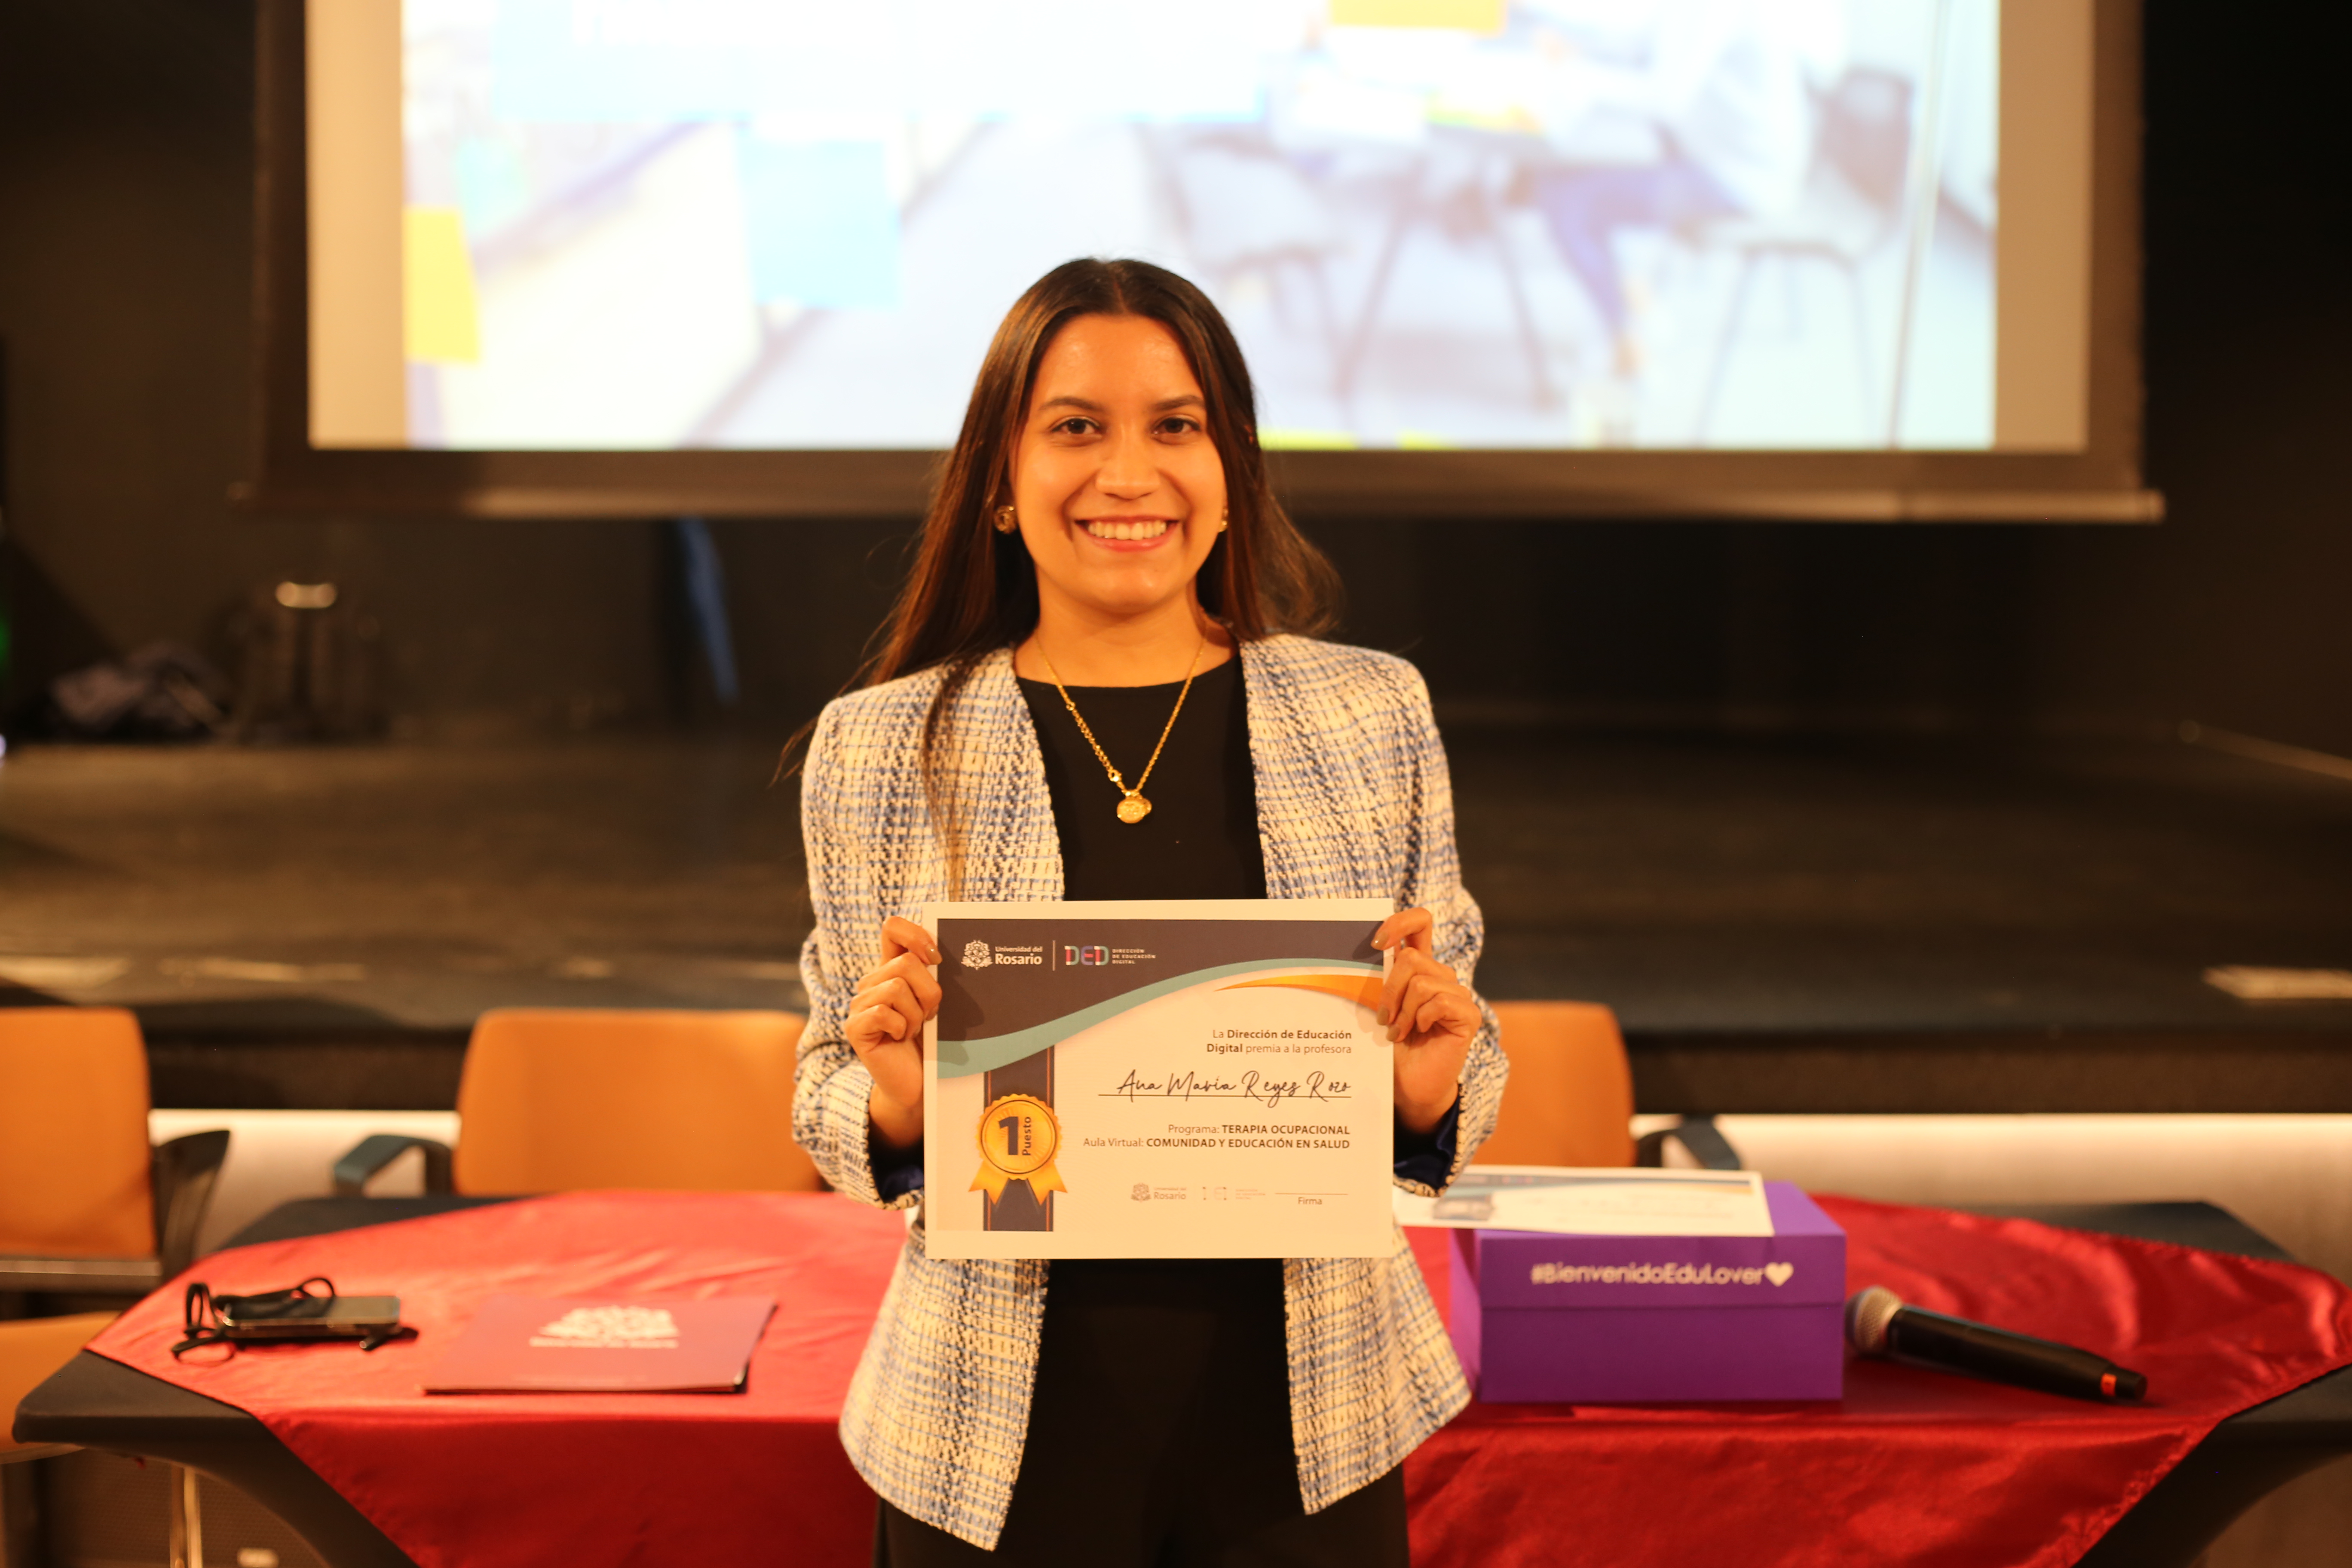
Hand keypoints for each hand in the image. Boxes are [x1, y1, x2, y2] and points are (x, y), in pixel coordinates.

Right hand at [846, 917, 938, 1148]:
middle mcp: (872, 982)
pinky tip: (900, 1039)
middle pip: (905, 962)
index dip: (915, 934)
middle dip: (928, 992)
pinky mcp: (854, 1027)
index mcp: (892, 970)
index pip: (893, 928)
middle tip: (929, 1016)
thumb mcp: (935, 1003)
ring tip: (913, 1030)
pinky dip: (901, 1028)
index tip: (936, 959)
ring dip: (915, 1014)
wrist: (918, 1083)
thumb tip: (942, 953)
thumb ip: (934, 976)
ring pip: (896, 987)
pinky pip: (883, 1013)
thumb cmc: (931, 1042)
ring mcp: (859, 1005)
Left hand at [1374, 906, 1478, 1135]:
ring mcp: (1457, 995)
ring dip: (1403, 1011)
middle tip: (1383, 1018)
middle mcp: (1441, 976)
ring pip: (1422, 982)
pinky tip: (1419, 1033)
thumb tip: (1368, 953)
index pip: (1420, 922)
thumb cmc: (1390, 1047)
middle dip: (1389, 989)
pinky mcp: (1468, 1015)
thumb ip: (1379, 979)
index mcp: (1419, 967)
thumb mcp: (1378, 1007)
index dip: (1400, 921)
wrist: (1407, 1085)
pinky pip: (1439, 1001)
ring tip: (1398, 1032)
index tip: (1376, 941)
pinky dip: (1421, 1019)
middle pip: (1412, 957)